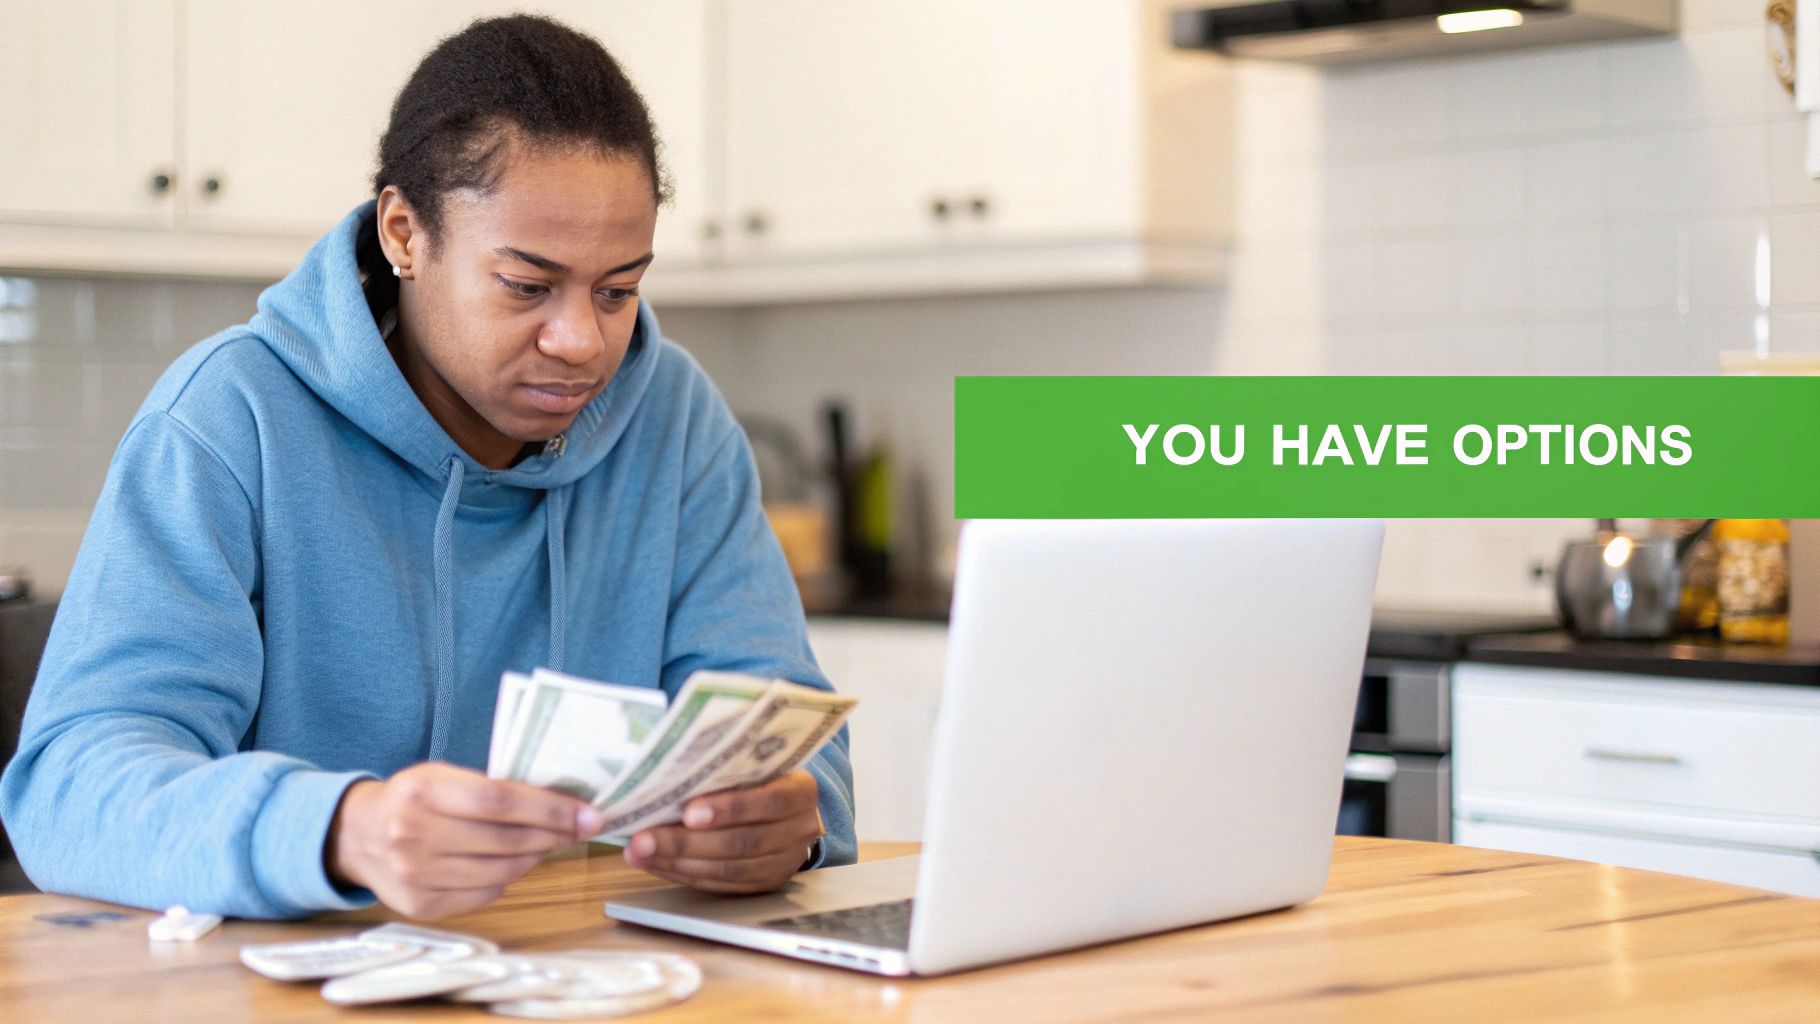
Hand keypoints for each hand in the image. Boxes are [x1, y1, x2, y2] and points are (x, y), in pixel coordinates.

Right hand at [326, 762, 605, 918]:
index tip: (588, 813)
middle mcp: (414, 834)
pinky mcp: (419, 905)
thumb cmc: (413, 798)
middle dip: (554, 834)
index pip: (500, 800)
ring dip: (535, 858)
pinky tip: (511, 864)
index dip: (550, 808)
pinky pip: (483, 895)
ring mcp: (415, 875)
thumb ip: (490, 786)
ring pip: (501, 872)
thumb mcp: (441, 776)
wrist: (356, 835)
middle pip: (506, 840)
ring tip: (548, 842)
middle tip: (581, 828)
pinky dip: (505, 880)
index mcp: (423, 792)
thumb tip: (560, 800)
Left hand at [623, 770, 822, 893]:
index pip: (768, 802)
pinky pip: (721, 886)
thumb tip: (664, 775)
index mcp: (801, 792)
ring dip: (677, 863)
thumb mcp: (756, 764)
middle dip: (685, 842)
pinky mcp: (765, 885)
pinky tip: (656, 864)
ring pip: (728, 870)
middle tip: (642, 838)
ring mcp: (784, 863)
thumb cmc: (762, 777)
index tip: (687, 812)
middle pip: (741, 843)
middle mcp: (799, 830)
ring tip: (639, 852)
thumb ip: (724, 770)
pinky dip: (684, 876)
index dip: (728, 809)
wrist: (790, 808)